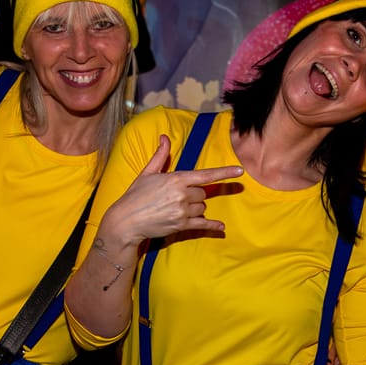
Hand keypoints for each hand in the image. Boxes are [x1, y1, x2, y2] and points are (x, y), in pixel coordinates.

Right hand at [103, 135, 242, 247]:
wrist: (126, 221)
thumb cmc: (135, 195)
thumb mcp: (147, 173)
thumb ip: (160, 156)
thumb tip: (164, 137)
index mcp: (176, 179)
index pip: (205, 175)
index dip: (224, 172)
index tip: (240, 170)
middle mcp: (182, 195)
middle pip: (202, 193)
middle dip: (193, 194)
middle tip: (175, 197)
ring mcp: (183, 211)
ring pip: (202, 208)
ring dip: (195, 208)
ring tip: (175, 208)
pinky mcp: (181, 226)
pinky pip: (203, 224)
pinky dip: (212, 226)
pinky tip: (221, 227)